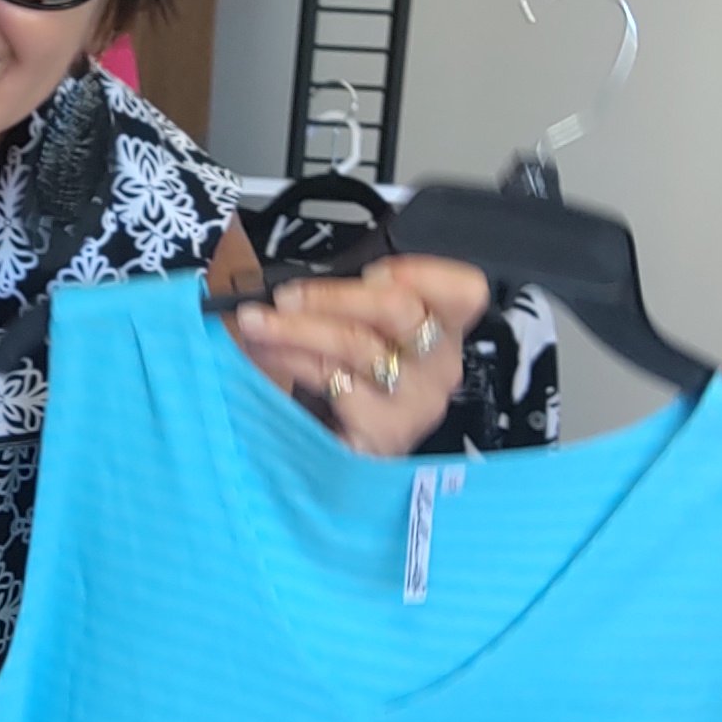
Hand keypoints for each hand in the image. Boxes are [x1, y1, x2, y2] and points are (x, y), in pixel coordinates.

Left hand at [231, 255, 490, 457]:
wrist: (335, 450)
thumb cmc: (348, 381)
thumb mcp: (356, 331)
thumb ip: (347, 301)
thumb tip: (293, 283)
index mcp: (441, 331)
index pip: (465, 293)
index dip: (421, 274)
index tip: (372, 272)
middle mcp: (438, 369)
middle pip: (399, 311)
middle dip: (331, 296)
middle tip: (285, 297)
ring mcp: (415, 406)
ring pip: (358, 346)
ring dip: (296, 328)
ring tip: (256, 323)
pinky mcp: (382, 437)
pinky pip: (335, 387)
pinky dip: (292, 362)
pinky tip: (266, 356)